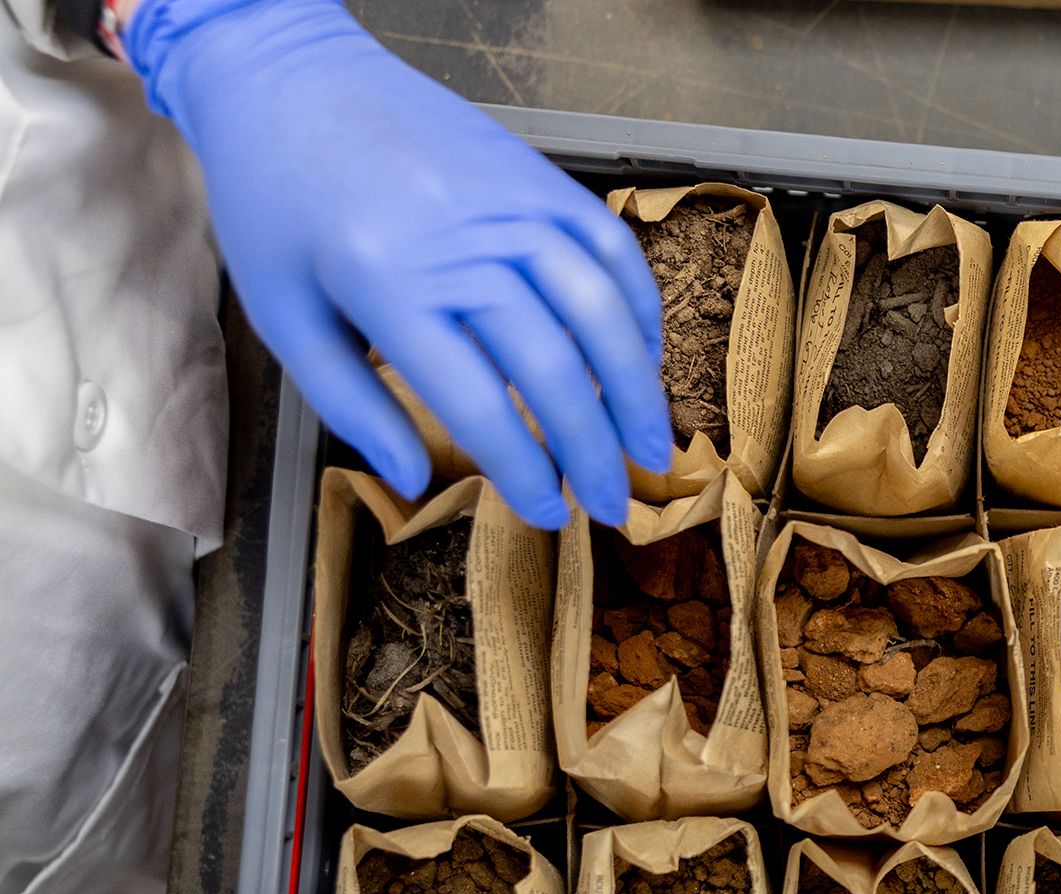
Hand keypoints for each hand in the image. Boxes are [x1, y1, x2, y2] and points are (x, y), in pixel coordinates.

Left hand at [129, 0, 669, 525]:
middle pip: (554, 368)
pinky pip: (611, 248)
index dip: (525, 472)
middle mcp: (459, 240)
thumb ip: (350, 406)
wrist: (285, 76)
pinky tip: (642, 360)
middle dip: (592, 451)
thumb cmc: (274, 202)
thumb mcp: (281, 315)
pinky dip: (638, 309)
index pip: (481, 403)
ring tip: (651, 448)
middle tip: (612, 505)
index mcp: (386, 283)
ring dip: (636, 390)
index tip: (547, 513)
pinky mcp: (536, 174)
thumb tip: (411, 484)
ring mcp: (508, 201)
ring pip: (600, 310)